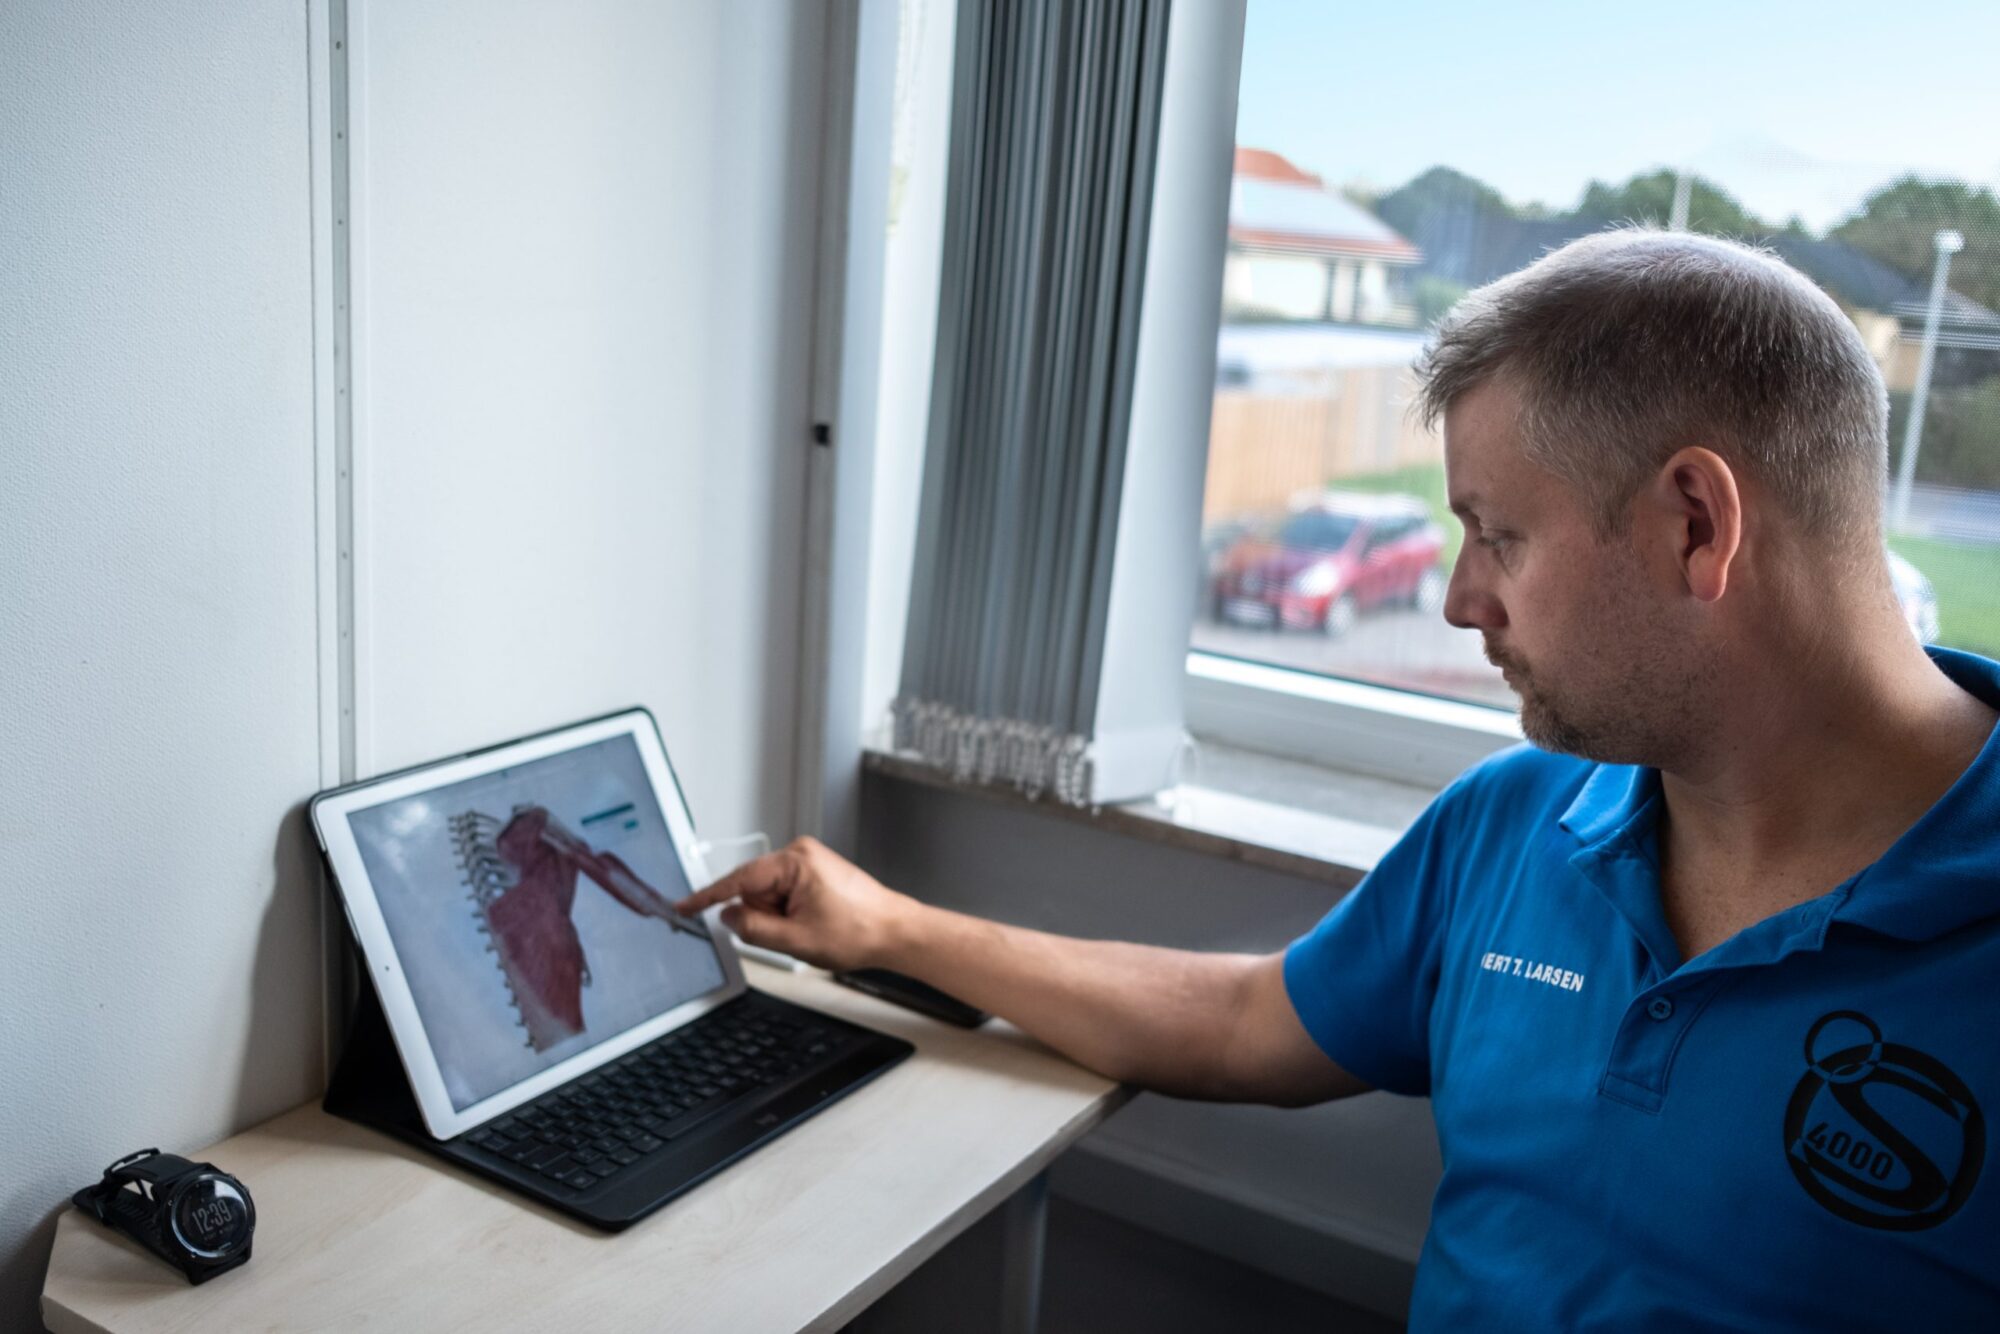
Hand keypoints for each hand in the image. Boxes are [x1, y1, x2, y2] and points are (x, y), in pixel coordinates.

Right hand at [675, 837, 916, 971]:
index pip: (738, 879)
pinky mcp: (814, 873)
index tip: (685, 906)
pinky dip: (788, 915)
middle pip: (754, 889)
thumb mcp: (796, 939)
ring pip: (769, 896)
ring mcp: (808, 862)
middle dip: (763, 916)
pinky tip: (813, 924)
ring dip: (779, 918)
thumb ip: (753, 928)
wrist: (895, 932)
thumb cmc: (860, 930)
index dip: (708, 896)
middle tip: (792, 934)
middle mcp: (800, 853)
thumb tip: (729, 916)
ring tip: (811, 929)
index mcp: (794, 861)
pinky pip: (784, 896)